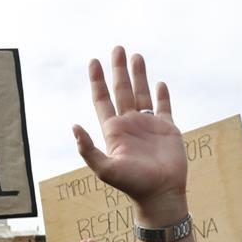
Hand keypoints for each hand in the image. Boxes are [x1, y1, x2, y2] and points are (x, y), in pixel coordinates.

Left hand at [72, 48, 186, 213]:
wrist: (160, 193)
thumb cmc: (132, 184)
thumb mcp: (105, 168)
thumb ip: (88, 149)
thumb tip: (74, 127)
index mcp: (113, 130)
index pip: (102, 100)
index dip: (97, 81)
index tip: (94, 61)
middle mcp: (129, 125)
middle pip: (122, 91)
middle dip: (118, 70)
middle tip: (117, 48)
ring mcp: (148, 126)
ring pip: (142, 94)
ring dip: (139, 75)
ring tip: (136, 56)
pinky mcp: (167, 129)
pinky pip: (163, 107)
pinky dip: (162, 95)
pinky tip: (159, 83)